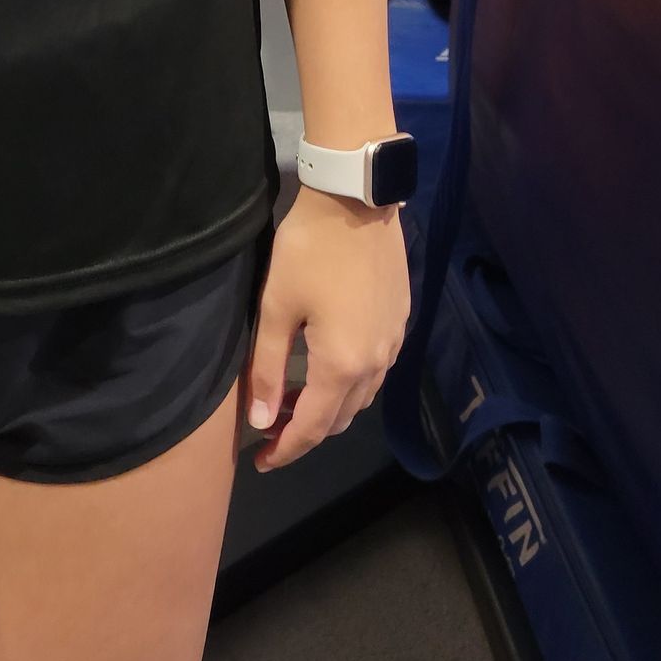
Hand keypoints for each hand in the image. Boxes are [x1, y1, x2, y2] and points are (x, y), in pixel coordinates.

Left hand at [241, 189, 411, 471]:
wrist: (356, 199)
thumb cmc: (309, 251)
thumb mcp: (275, 307)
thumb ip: (266, 369)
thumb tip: (260, 422)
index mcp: (343, 365)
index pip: (312, 427)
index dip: (285, 449)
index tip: (262, 461)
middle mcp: (376, 364)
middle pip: (340, 418)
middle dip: (305, 430)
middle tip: (271, 425)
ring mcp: (394, 342)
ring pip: (360, 396)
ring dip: (328, 406)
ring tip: (294, 399)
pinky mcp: (400, 321)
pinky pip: (374, 370)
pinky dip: (348, 382)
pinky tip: (326, 366)